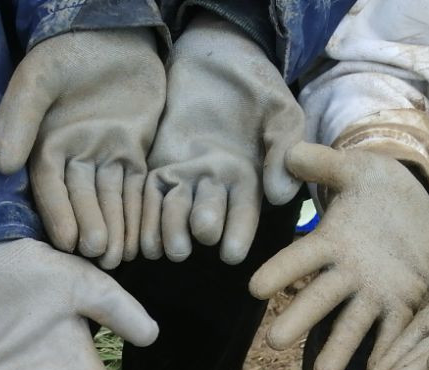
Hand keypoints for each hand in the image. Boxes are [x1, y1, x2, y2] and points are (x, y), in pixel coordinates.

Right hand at [0, 29, 165, 270]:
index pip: (50, 188)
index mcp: (46, 147)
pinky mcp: (132, 154)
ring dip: (116, 228)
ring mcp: (104, 158)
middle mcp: (74, 159)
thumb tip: (2, 163)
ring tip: (121, 255)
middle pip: (82, 200)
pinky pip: (136, 188)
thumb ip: (20, 116)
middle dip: (91, 227)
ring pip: (110, 200)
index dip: (59, 214)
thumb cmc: (69, 53)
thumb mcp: (39, 78)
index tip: (67, 240)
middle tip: (100, 253)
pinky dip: (139, 212)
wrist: (113, 34)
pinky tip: (144, 235)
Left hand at [142, 14, 302, 265]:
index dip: (237, 238)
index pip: (242, 220)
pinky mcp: (158, 167)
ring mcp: (185, 180)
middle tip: (200, 229)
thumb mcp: (281, 114)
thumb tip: (279, 196)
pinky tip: (144, 237)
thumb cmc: (257, 88)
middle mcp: (215, 189)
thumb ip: (283, 151)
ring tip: (170, 245)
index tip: (231, 253)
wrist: (219, 58)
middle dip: (202, 229)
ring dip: (171, 234)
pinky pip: (149, 199)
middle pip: (206, 222)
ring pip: (174, 218)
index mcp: (247, 184)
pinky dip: (146, 220)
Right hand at [249, 142, 428, 369]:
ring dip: (338, 349)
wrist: (413, 206)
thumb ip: (324, 164)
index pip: (300, 259)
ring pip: (352, 323)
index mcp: (331, 242)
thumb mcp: (355, 170)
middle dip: (299, 319)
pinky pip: (394, 328)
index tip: (255, 288)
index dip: (280, 272)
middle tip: (274, 341)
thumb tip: (289, 153)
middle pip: (319, 298)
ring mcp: (372, 290)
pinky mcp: (401, 300)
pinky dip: (387, 351)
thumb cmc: (376, 187)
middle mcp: (346, 273)